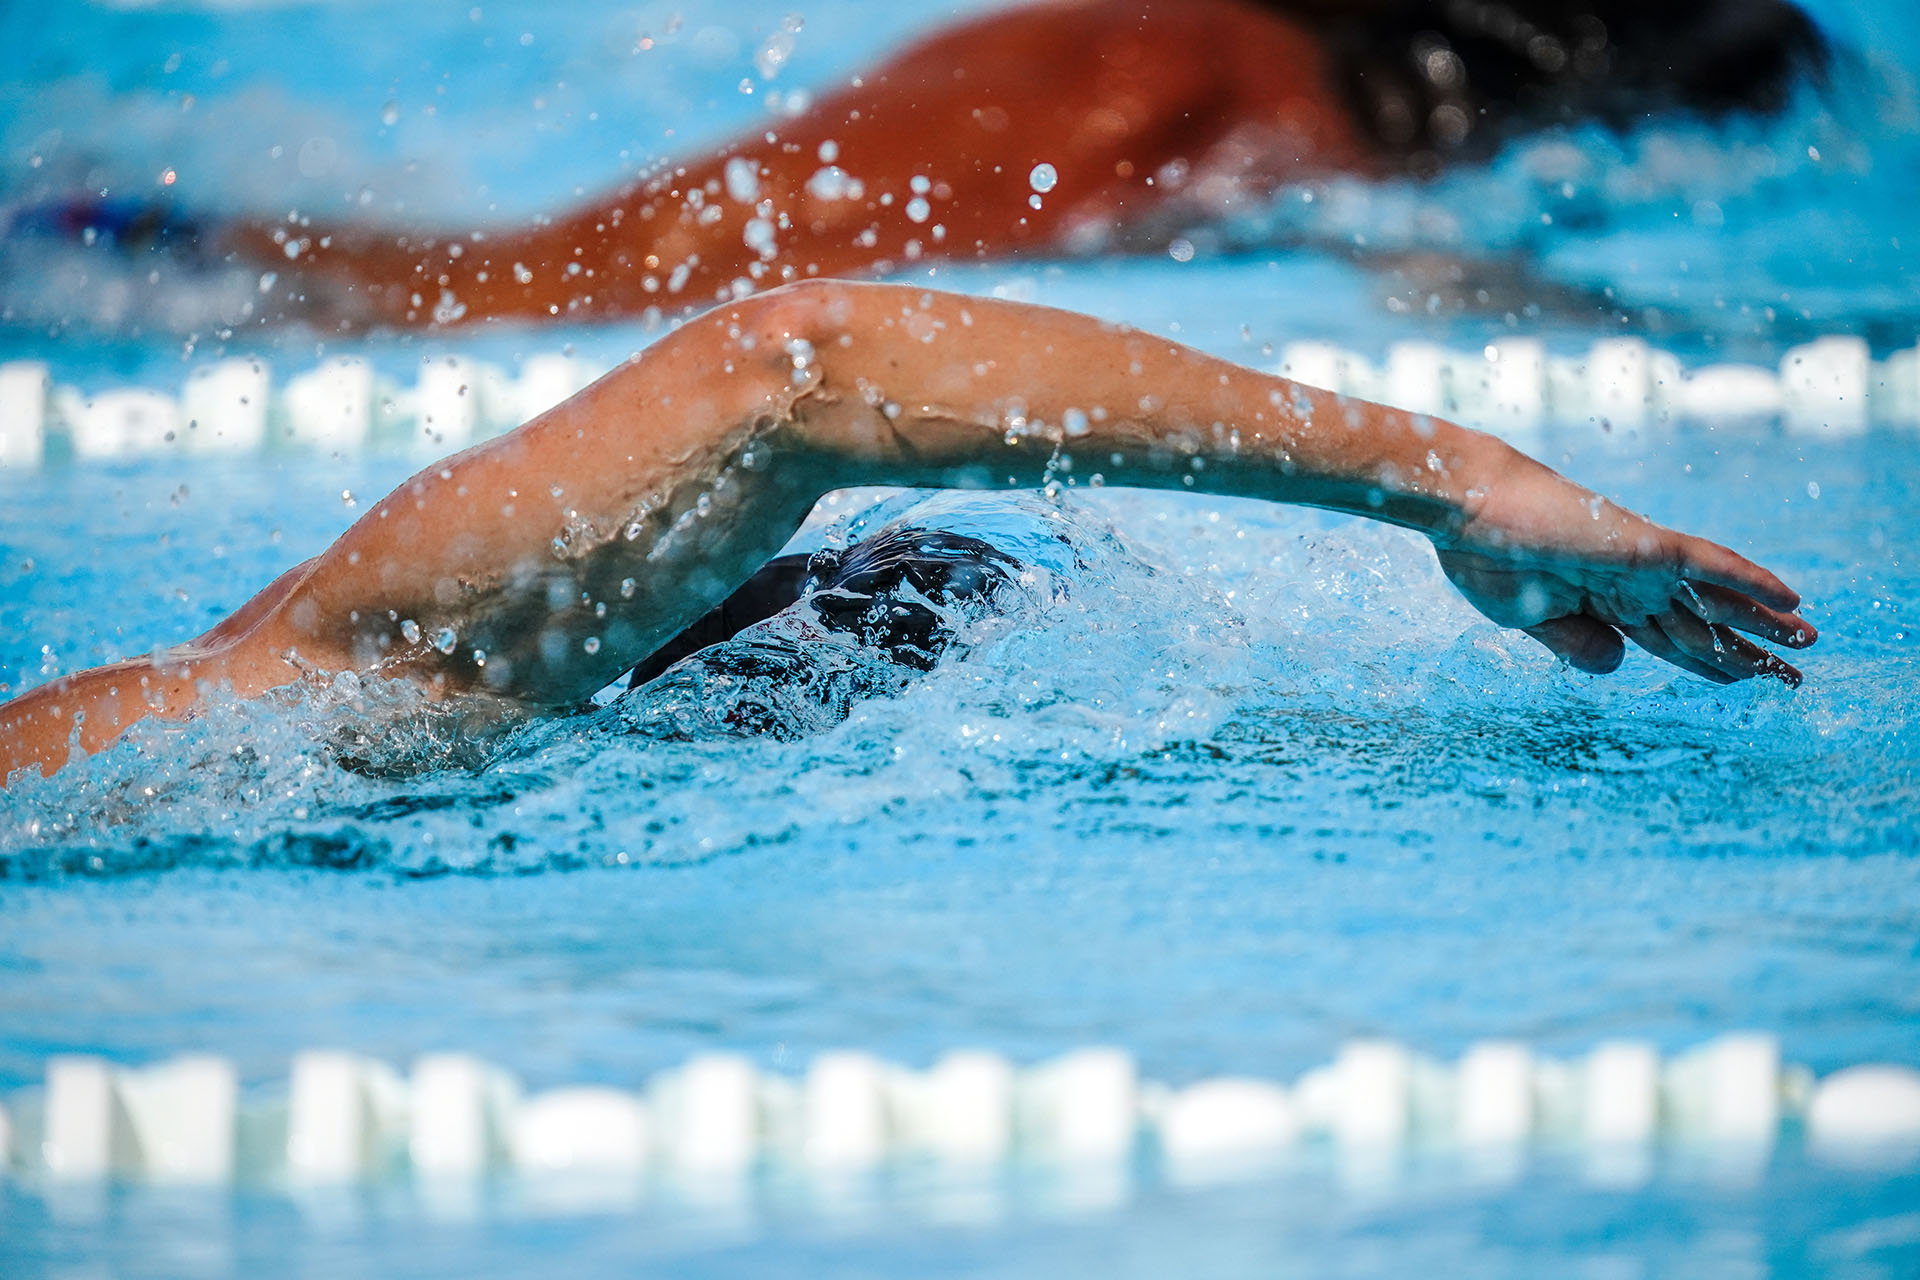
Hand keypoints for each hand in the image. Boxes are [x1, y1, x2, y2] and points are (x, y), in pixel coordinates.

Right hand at [1434, 460, 1815, 684]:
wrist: (1468, 507)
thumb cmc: (1484, 555)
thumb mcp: (1529, 618)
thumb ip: (1575, 642)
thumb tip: (1623, 664)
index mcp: (1599, 599)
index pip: (1666, 638)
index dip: (1703, 661)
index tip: (1738, 680)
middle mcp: (1629, 581)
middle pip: (1701, 625)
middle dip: (1746, 652)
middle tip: (1791, 676)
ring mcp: (1640, 563)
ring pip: (1716, 601)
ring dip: (1764, 623)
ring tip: (1808, 642)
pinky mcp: (1646, 547)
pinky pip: (1712, 566)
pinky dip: (1751, 580)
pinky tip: (1791, 598)